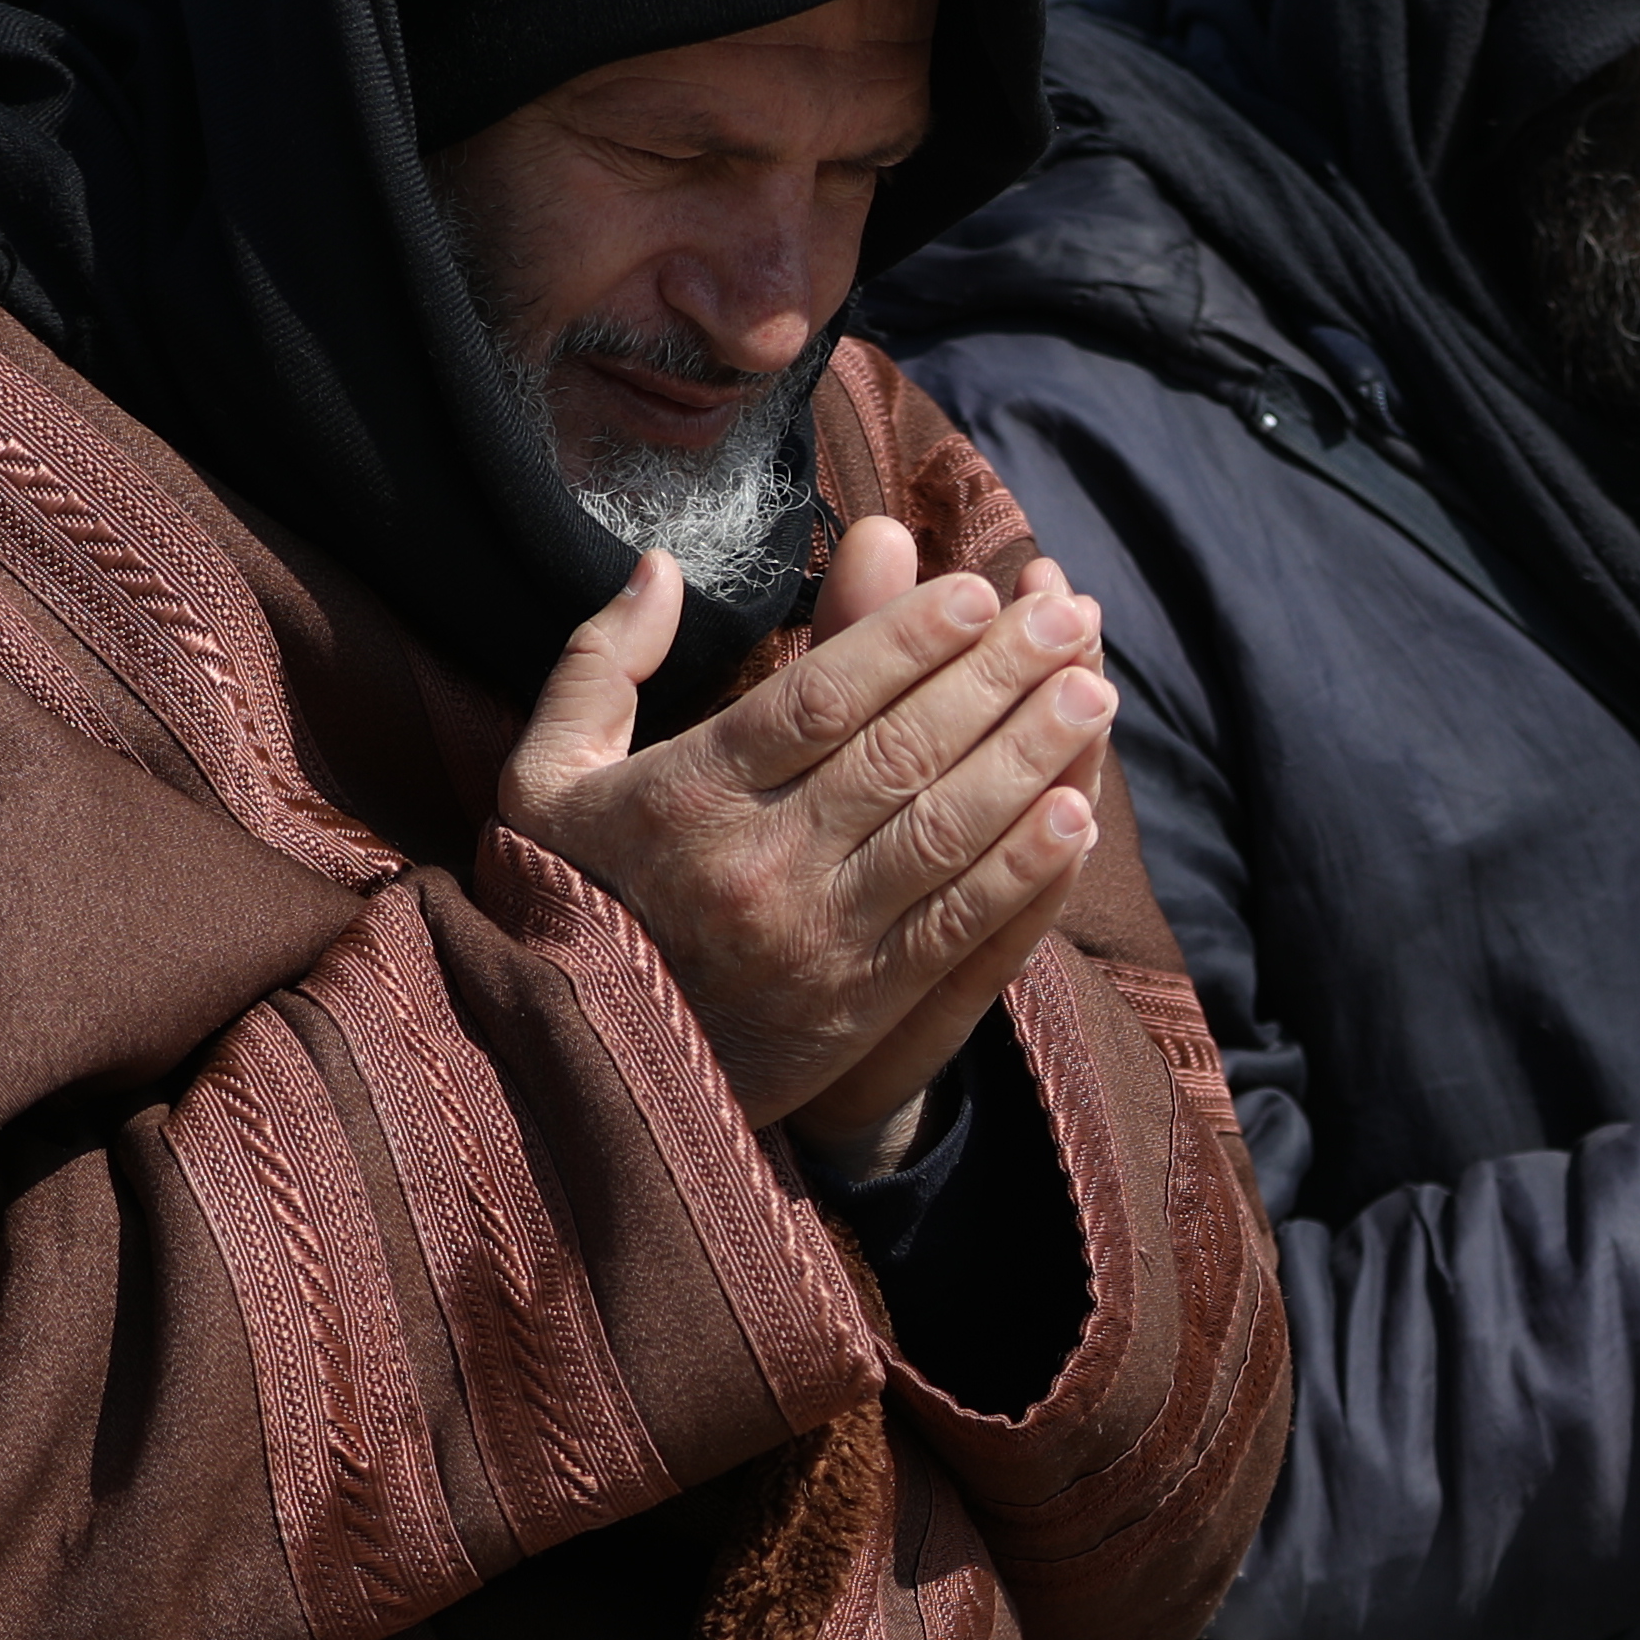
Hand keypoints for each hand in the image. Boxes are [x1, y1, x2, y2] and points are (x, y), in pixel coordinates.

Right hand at [500, 515, 1113, 1163]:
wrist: (571, 1074)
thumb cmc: (566, 899)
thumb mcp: (544, 778)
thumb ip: (598, 664)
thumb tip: (660, 566)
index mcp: (688, 793)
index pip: (819, 697)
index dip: (906, 638)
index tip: (977, 590)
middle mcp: (758, 862)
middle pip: (900, 752)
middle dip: (996, 677)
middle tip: (1072, 619)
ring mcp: (815, 938)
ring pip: (942, 831)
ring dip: (1029, 758)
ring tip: (1095, 692)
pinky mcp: (856, 1006)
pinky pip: (956, 929)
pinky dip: (1021, 873)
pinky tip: (1076, 816)